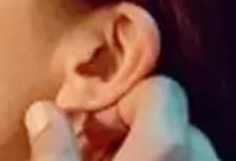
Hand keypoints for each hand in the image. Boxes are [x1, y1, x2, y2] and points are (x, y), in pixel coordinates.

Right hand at [24, 76, 220, 159]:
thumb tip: (42, 111)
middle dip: (133, 128)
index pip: (160, 89)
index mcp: (165, 148)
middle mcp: (200, 158)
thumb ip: (53, 145)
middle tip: (94, 150)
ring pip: (187, 148)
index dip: (119, 101)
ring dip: (151, 151)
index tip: (89, 127)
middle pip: (173, 119)